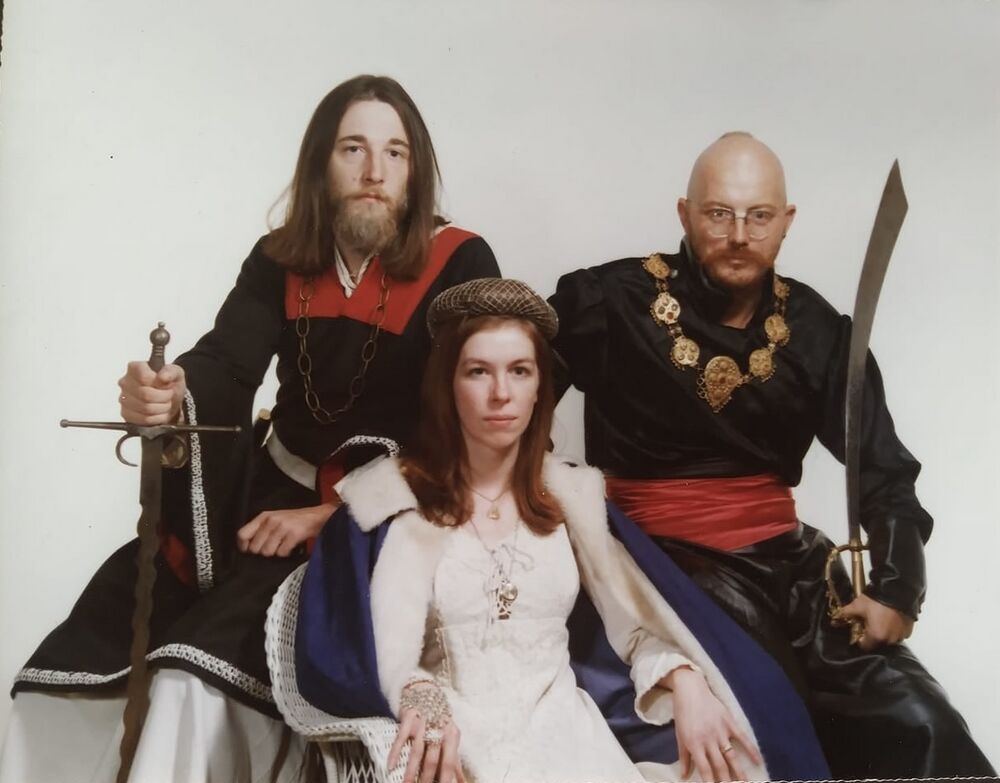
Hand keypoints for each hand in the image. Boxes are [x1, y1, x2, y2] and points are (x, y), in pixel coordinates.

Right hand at [118, 361, 185, 424]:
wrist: (170, 400)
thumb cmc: (170, 384)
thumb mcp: (176, 373)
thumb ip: (170, 372)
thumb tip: (162, 377)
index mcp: (135, 368)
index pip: (143, 376)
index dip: (158, 383)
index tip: (164, 384)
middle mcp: (125, 382)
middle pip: (146, 394)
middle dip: (164, 397)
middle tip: (169, 395)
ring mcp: (124, 399)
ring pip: (146, 408)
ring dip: (162, 408)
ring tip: (165, 403)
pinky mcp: (126, 414)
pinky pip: (144, 419)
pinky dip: (157, 418)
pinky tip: (160, 412)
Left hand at [236, 502, 336, 556]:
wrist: (318, 517)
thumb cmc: (295, 520)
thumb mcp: (275, 519)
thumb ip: (260, 530)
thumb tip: (247, 547)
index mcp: (264, 516)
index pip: (242, 534)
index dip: (244, 546)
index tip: (249, 551)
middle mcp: (271, 520)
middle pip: (255, 547)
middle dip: (263, 551)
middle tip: (274, 547)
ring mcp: (282, 527)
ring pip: (267, 551)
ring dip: (276, 552)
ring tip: (283, 545)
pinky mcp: (293, 534)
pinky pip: (281, 553)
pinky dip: (286, 553)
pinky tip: (291, 547)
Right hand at [387, 693, 464, 782]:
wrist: (425, 690)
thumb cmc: (439, 718)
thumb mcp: (450, 737)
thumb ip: (455, 760)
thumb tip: (462, 782)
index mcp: (452, 735)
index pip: (450, 763)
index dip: (446, 779)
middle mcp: (438, 729)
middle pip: (432, 760)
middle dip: (427, 779)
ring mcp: (422, 724)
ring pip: (417, 752)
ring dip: (411, 771)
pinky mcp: (407, 718)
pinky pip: (400, 738)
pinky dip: (395, 752)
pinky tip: (391, 766)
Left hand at [663, 666, 761, 781]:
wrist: (690, 689)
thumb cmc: (683, 713)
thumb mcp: (680, 736)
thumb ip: (684, 757)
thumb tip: (684, 776)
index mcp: (694, 744)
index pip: (705, 769)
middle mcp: (708, 740)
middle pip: (720, 766)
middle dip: (727, 781)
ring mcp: (720, 731)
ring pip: (732, 756)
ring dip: (740, 772)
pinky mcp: (729, 722)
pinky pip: (742, 738)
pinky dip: (751, 750)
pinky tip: (758, 762)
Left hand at [838, 593, 913, 650]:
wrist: (898, 590)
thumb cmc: (877, 600)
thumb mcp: (857, 606)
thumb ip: (845, 614)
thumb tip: (834, 620)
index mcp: (876, 636)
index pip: (865, 646)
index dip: (859, 639)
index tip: (858, 631)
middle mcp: (890, 640)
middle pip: (877, 643)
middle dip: (872, 635)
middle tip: (868, 623)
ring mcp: (901, 635)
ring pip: (889, 639)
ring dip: (884, 633)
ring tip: (879, 620)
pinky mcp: (909, 630)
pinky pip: (899, 633)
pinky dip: (894, 629)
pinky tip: (890, 619)